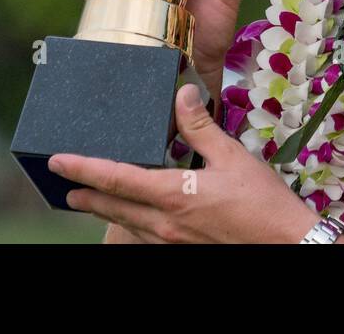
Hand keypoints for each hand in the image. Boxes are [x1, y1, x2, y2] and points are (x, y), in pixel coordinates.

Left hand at [51, 84, 322, 243]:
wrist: (285, 244)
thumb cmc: (263, 203)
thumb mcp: (233, 156)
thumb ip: (201, 126)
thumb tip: (182, 94)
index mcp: (174, 195)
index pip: (117, 179)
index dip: (84, 168)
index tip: (58, 160)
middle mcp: (165, 222)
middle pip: (113, 207)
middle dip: (85, 194)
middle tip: (63, 185)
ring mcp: (173, 241)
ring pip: (127, 225)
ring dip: (104, 211)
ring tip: (87, 200)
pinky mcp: (185, 249)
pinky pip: (146, 236)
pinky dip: (131, 224)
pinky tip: (133, 218)